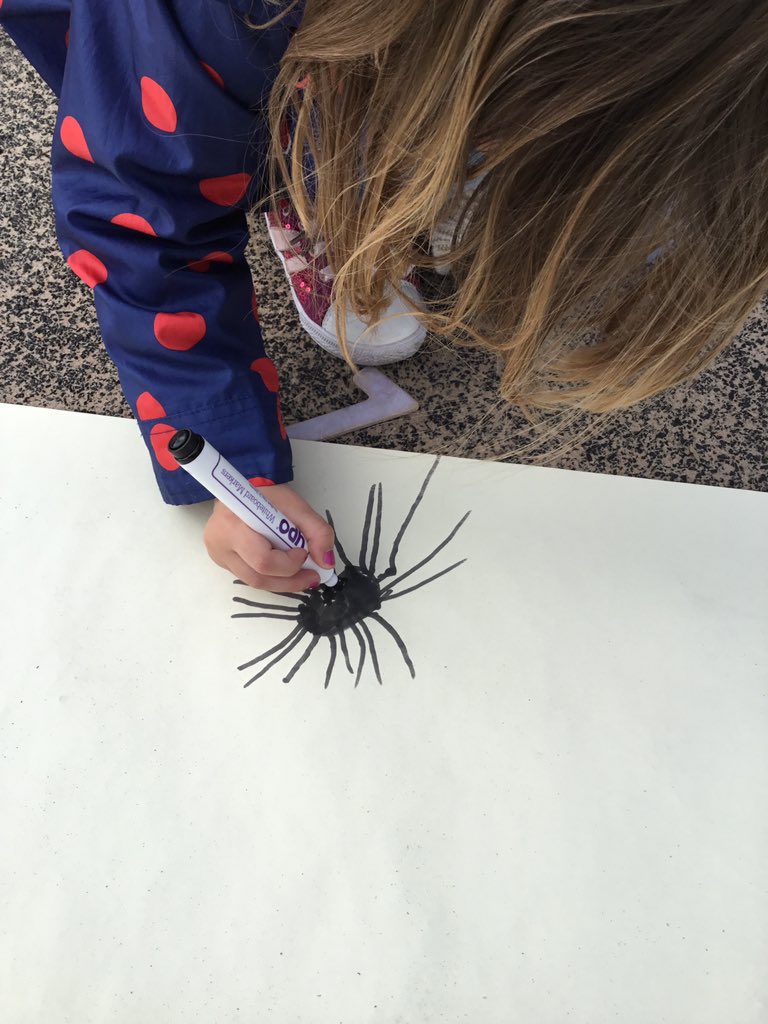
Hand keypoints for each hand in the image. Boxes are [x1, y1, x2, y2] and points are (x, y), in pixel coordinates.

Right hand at [203, 483, 335, 592]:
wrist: (243, 492)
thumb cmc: (267, 497)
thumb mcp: (297, 506)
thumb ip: (317, 531)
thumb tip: (325, 562)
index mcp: (234, 523)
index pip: (262, 559)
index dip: (288, 563)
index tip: (304, 552)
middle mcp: (219, 542)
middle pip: (258, 577)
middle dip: (290, 580)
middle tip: (312, 576)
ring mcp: (218, 554)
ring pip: (254, 582)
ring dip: (283, 583)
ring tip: (303, 576)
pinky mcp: (221, 561)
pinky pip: (250, 578)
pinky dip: (271, 578)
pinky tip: (284, 570)